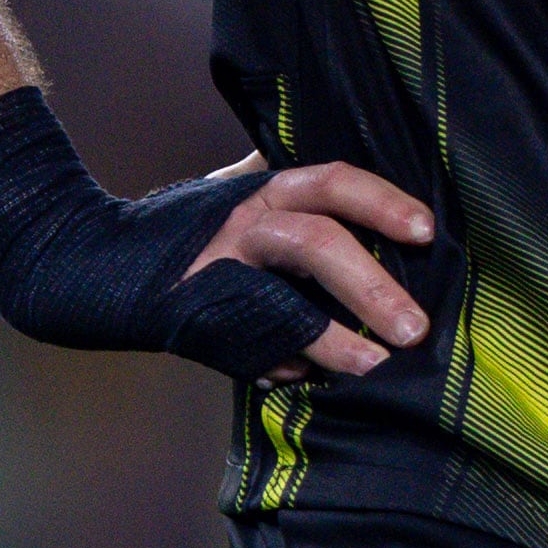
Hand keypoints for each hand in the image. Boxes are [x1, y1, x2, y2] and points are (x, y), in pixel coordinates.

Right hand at [198, 158, 437, 381]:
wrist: (120, 261)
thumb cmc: (208, 225)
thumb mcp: (249, 187)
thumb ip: (303, 185)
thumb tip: (373, 168)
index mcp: (270, 192)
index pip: (334, 183)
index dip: (382, 203)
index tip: (426, 231)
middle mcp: (246, 226)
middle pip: (316, 244)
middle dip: (371, 288)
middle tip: (415, 329)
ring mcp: (220, 275)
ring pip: (283, 308)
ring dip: (334, 342)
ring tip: (375, 366)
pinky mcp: (203, 321)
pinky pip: (254, 346)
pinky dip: (287, 364)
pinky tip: (313, 378)